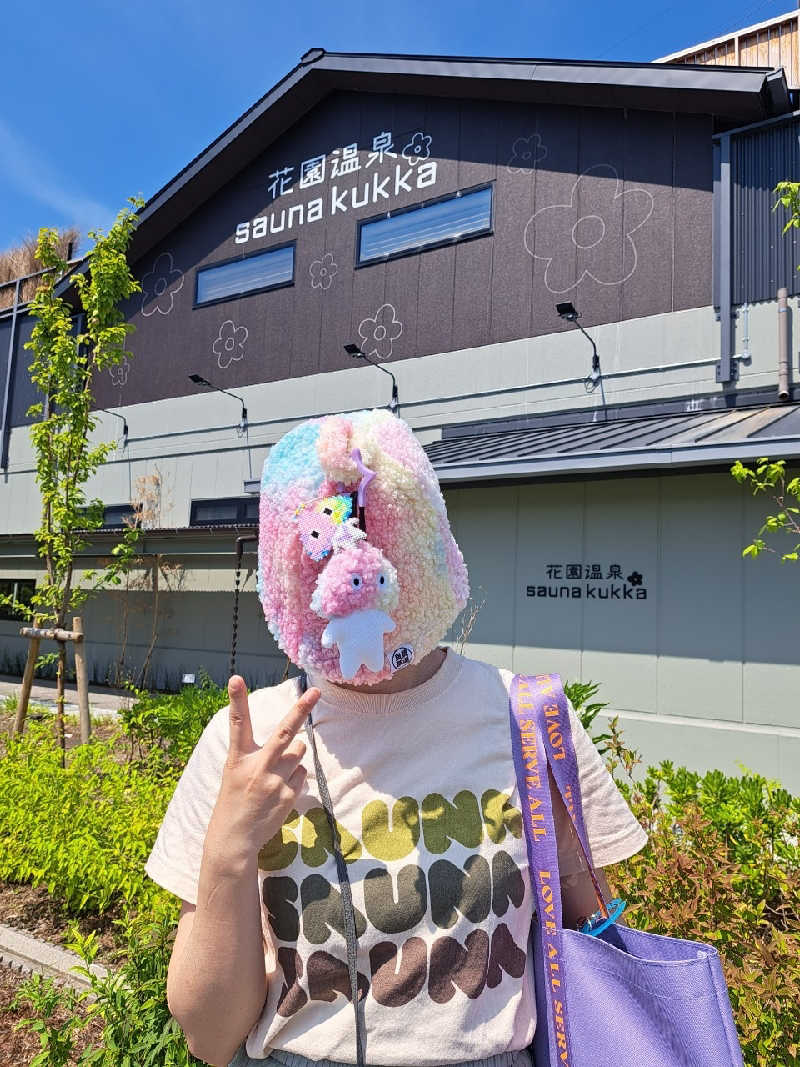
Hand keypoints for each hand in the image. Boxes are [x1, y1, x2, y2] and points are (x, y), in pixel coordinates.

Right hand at [207, 675, 319, 860]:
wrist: (234, 839)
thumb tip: (294, 741)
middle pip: (284, 732)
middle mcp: (257, 766)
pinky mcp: (288, 796)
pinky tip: (279, 792)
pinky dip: (295, 778)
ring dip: (293, 757)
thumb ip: (259, 755)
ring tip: (275, 775)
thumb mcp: (236, 773)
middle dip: (301, 709)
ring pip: (298, 752)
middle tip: (315, 691)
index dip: (237, 700)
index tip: (236, 678)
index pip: (238, 724)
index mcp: (238, 758)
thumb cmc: (233, 802)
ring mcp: (275, 781)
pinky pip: (301, 775)